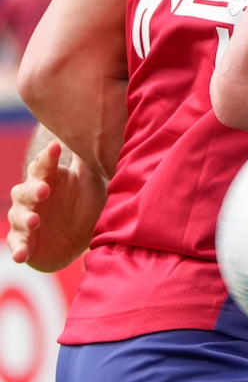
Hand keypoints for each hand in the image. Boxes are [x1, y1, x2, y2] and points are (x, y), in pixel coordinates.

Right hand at [6, 139, 106, 271]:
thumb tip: (97, 127)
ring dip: (24, 218)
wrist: (82, 235)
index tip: (57, 148)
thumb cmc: (83, 200)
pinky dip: (18, 249)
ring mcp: (26, 219)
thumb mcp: (89, 178)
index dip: (48, 156)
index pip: (44, 164)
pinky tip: (21, 254)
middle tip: (44, 190)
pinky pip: (17, 245)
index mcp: (47, 177)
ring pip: (18, 216)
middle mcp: (31, 196)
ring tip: (35, 221)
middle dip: (33, 189)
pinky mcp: (24, 242)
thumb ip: (86, 157)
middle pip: (25, 190)